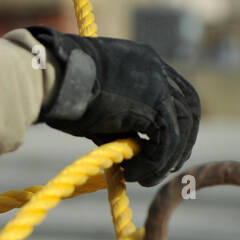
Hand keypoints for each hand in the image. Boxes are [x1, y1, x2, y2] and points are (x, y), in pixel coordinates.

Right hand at [27, 25, 200, 186]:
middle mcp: (156, 69)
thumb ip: (120, 120)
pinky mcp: (153, 104)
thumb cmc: (59, 90)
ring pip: (181, 128)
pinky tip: (131, 173)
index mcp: (144, 62)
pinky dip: (153, 164)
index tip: (161, 148)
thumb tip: (130, 149)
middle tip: (163, 168)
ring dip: (166, 159)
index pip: (175, 93)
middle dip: (181, 142)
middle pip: (189, 108)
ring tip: (143, 178)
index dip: (174, 123)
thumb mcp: (98, 102)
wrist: (50, 76)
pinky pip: (166, 142)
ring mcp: (159, 84)